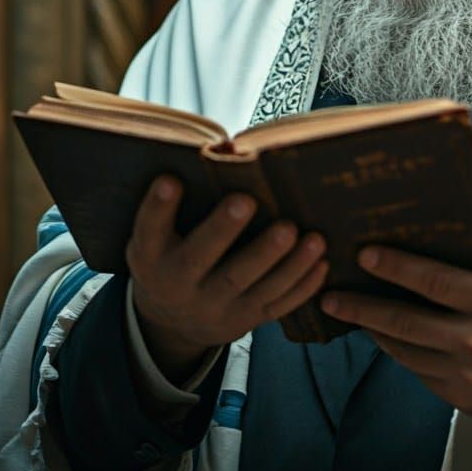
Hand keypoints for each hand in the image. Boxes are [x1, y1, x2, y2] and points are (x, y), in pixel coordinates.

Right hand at [126, 175, 327, 381]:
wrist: (171, 322)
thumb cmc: (171, 255)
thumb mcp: (159, 236)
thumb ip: (181, 202)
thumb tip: (226, 149)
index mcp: (152, 259)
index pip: (149, 231)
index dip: (158, 207)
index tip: (170, 179)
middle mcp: (180, 287)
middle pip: (205, 260)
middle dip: (226, 230)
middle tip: (248, 200)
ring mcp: (216, 309)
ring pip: (252, 286)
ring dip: (286, 262)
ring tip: (311, 236)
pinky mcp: (245, 321)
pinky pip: (277, 305)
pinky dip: (302, 286)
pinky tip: (322, 261)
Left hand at [321, 248, 471, 418]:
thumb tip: (451, 230)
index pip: (436, 281)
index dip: (396, 268)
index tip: (366, 256)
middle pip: (405, 320)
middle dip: (362, 305)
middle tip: (332, 292)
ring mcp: (463, 371)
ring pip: (402, 347)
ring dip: (369, 327)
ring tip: (343, 308)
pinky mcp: (454, 393)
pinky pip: (412, 367)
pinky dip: (391, 348)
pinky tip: (376, 331)